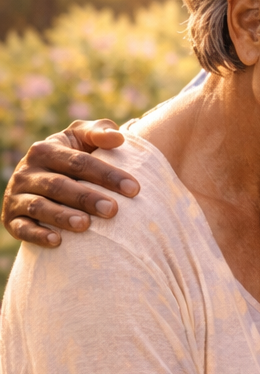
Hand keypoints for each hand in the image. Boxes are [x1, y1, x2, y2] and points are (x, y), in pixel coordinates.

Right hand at [3, 119, 138, 245]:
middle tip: (112, 210)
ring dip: (61, 216)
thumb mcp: (82, 139)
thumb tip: (118, 138)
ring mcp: (17, 196)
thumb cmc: (73, 157)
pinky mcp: (11, 218)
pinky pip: (21, 228)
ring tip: (85, 225)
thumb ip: (99, 132)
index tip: (134, 189)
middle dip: (86, 198)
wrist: (42, 179)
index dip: (107, 174)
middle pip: (59, 185)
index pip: (79, 162)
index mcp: (45, 150)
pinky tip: (56, 241)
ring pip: (39, 206)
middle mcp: (27, 172)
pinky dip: (37, 235)